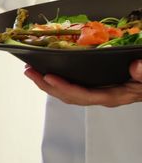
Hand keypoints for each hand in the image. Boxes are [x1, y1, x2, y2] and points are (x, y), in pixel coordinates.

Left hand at [23, 60, 141, 106]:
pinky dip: (56, 79)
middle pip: (69, 96)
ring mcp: (96, 92)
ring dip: (47, 83)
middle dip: (47, 85)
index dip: (65, 88)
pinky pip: (71, 86)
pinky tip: (46, 71)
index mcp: (114, 95)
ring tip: (31, 71)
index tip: (50, 77)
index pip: (85, 95)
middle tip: (30, 72)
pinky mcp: (93, 86)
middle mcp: (101, 96)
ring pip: (67, 92)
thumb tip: (135, 66)